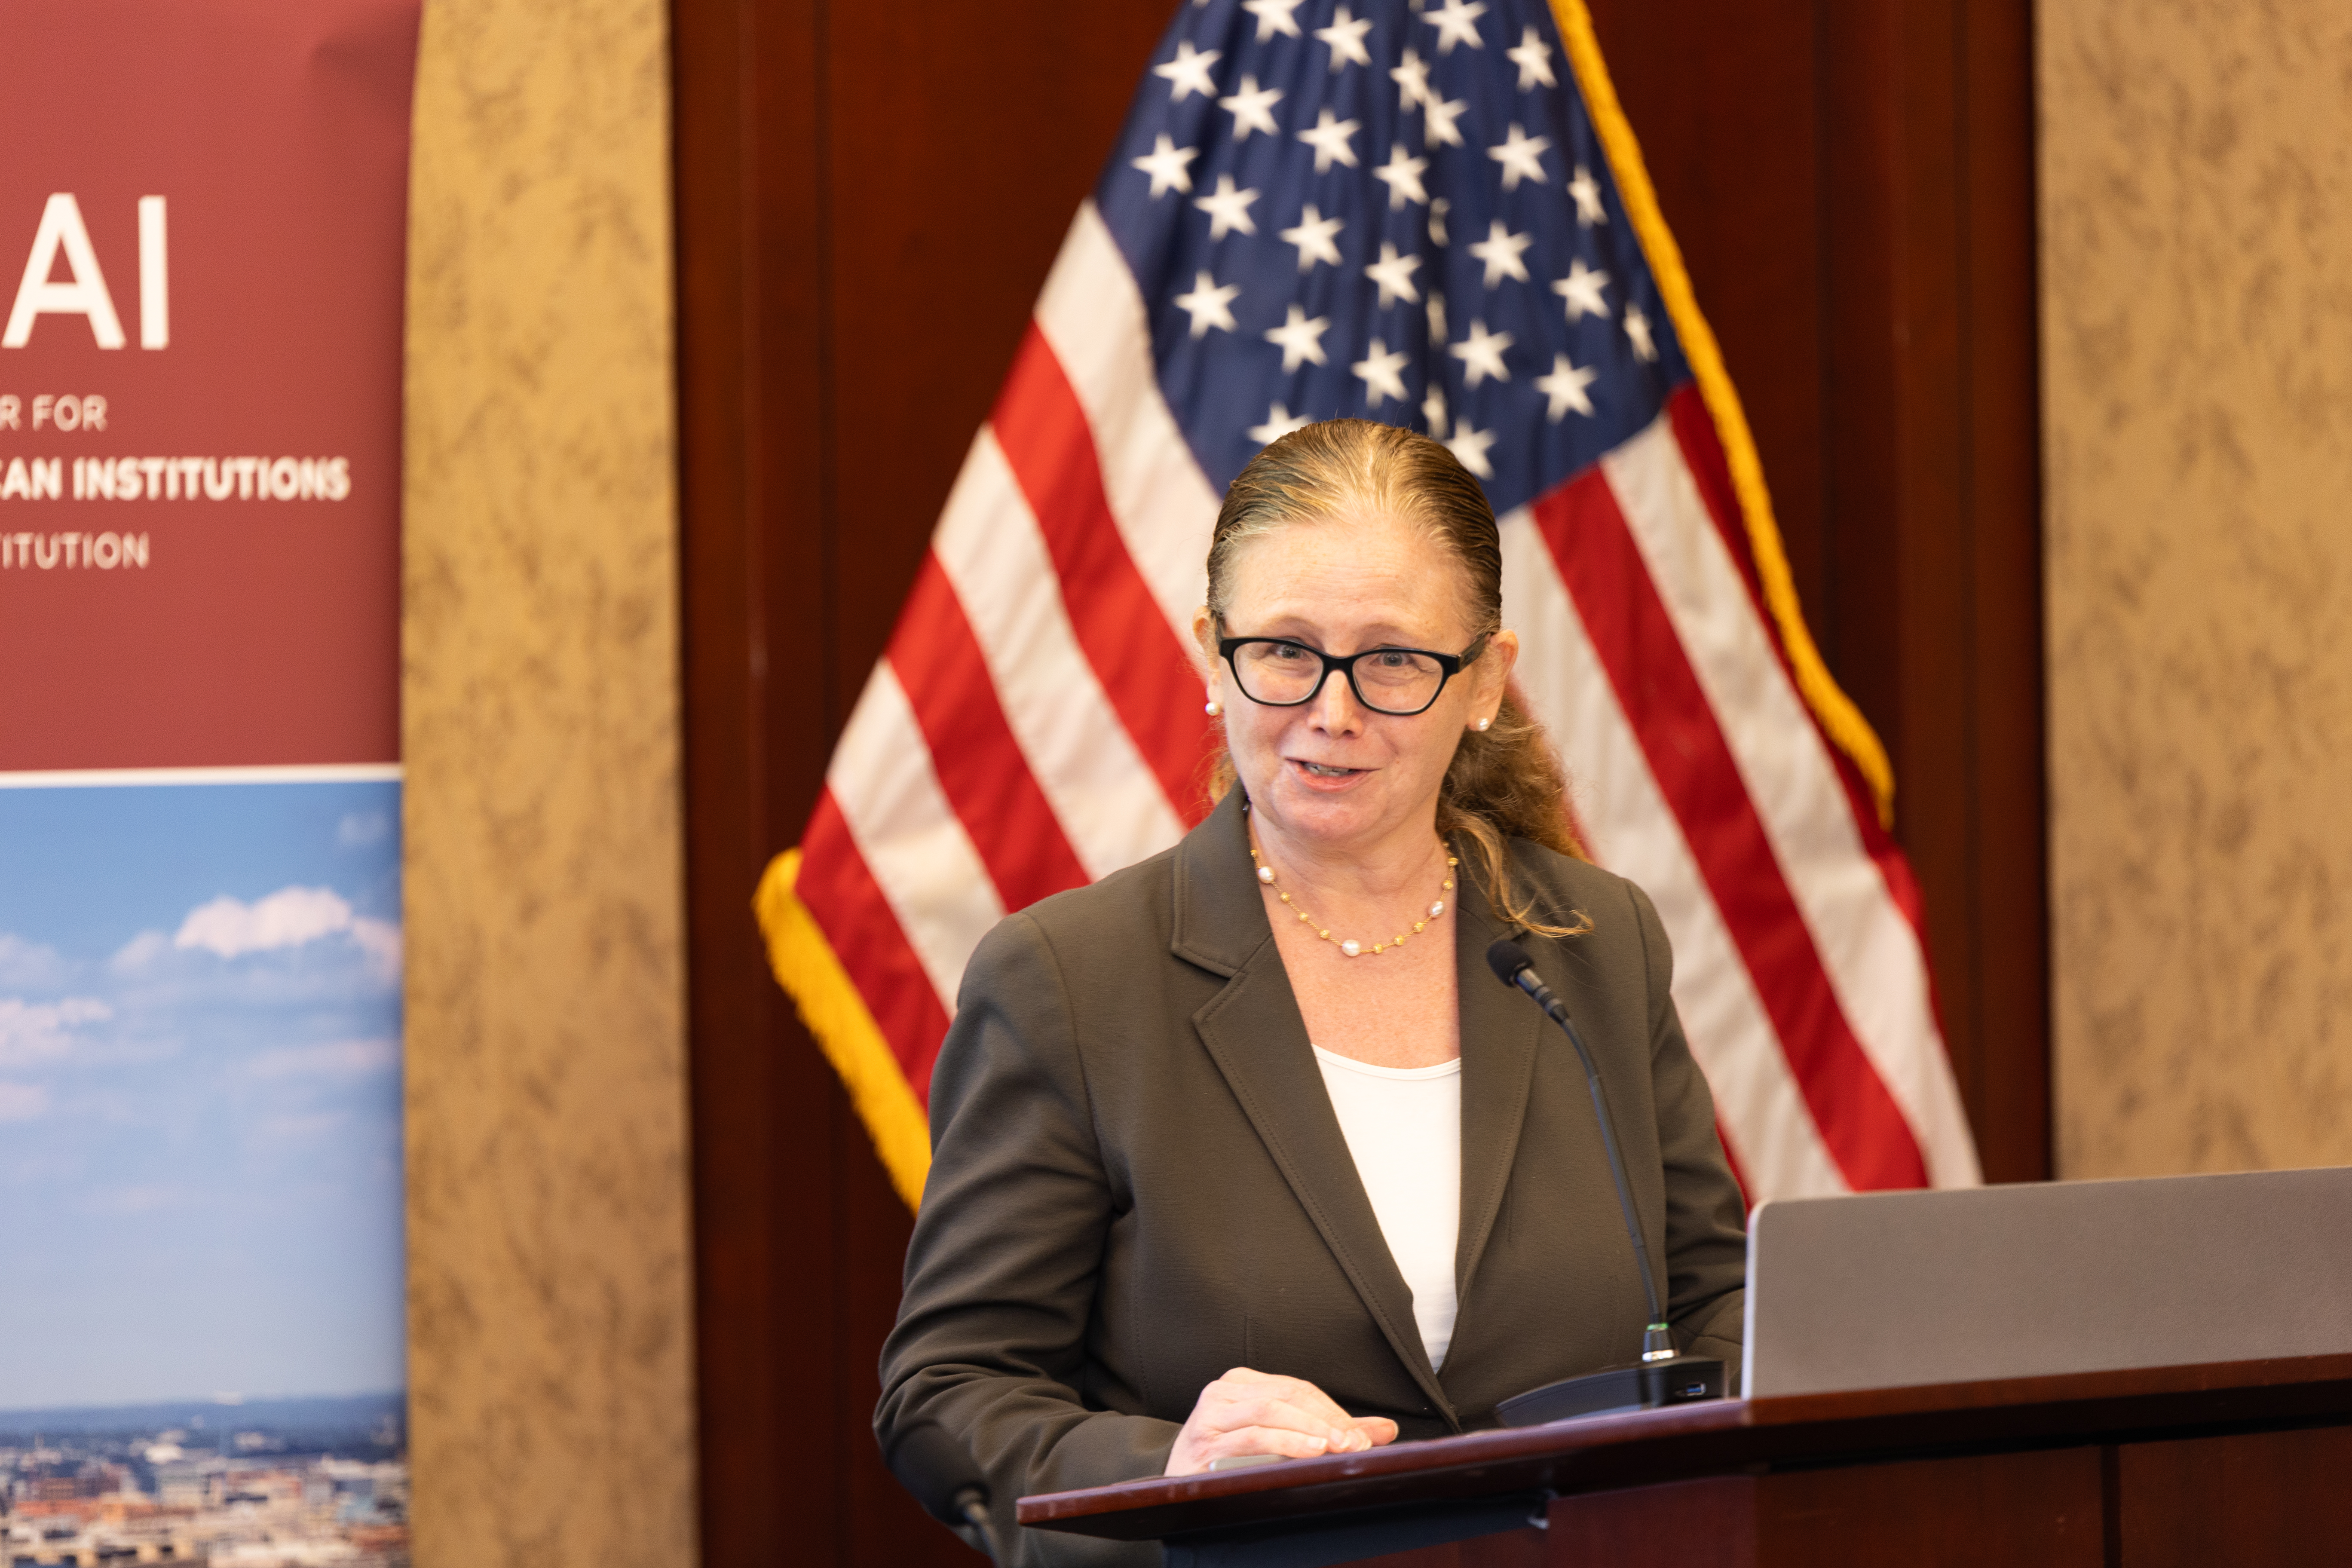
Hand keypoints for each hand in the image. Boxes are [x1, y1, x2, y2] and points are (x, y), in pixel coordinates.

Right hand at [1164, 1367, 1400, 1475]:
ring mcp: (1210, 1414)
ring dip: (1308, 1430)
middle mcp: (1224, 1390)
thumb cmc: (1230, 1460)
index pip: (1297, 1388)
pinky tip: (1307, 1452)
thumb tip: (1386, 1429)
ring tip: (1335, 1447)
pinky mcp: (1202, 1441)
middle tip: (1356, 1444)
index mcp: (1243, 1382)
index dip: (1333, 1410)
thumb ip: (1330, 1430)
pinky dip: (1283, 1443)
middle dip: (1326, 1420)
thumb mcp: (1279, 1438)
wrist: (1177, 1485)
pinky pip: (1250, 1437)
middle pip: (1286, 1396)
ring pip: (1269, 1411)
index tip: (1363, 1436)